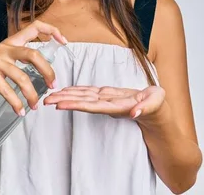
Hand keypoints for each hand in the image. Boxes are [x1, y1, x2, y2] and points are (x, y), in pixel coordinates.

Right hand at [0, 20, 66, 114]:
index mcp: (12, 42)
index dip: (52, 30)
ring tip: (35, 106)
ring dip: (32, 94)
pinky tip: (20, 111)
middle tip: (53, 85)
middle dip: (47, 71)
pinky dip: (16, 103)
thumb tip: (46, 68)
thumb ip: (21, 58)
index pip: (35, 26)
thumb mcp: (4, 59)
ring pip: (21, 77)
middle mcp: (4, 48)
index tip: (64, 41)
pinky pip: (7, 90)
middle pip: (33, 54)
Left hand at [43, 85, 165, 119]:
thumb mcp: (156, 103)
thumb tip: (135, 111)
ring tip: (49, 97)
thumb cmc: (157, 106)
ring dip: (66, 97)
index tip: (60, 106)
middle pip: (82, 103)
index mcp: (117, 107)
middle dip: (64, 101)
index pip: (92, 106)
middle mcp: (108, 105)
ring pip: (82, 98)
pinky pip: (88, 93)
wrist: (157, 113)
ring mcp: (106, 101)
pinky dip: (76, 91)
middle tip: (46, 101)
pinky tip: (65, 91)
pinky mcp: (107, 96)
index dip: (75, 105)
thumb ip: (146, 106)